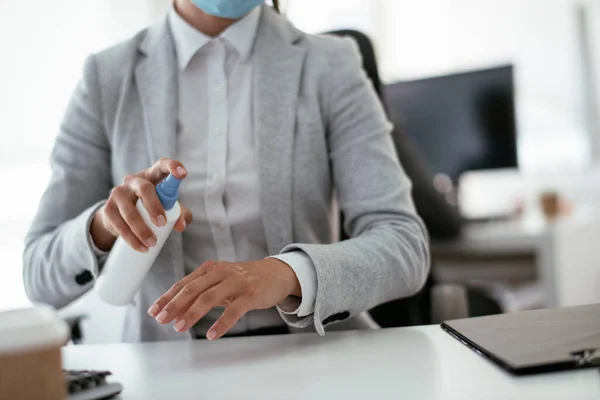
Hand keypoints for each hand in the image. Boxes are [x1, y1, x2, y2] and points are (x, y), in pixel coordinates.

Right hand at [90, 158, 192, 251]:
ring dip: (141, 229)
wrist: (120, 217)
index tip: (183, 174)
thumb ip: (179, 214)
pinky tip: (140, 247)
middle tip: (163, 224)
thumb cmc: (150, 208)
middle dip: (154, 206)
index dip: (172, 167)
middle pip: (144, 188)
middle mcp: (133, 181)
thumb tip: (181, 225)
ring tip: (152, 243)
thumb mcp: (166, 208)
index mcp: (151, 176)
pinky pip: (118, 224)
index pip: (161, 166)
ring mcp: (118, 193)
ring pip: (129, 211)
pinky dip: (130, 238)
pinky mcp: (108, 209)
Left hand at [147, 258, 301, 339]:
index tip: (153, 311)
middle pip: (193, 289)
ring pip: (209, 297)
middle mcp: (221, 273)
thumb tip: (175, 312)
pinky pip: (234, 310)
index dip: (167, 297)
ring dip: (192, 313)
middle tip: (161, 319)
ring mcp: (236, 283)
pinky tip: (211, 334)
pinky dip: (221, 323)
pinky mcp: (251, 294)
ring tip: (180, 327)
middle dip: (174, 305)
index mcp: (210, 269)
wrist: (276, 274)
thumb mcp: (220, 282)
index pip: (184, 283)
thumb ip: (200, 294)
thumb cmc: (244, 279)